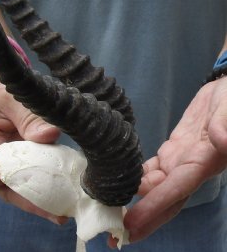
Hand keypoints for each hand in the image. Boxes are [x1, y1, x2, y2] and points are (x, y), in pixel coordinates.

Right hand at [0, 58, 65, 224]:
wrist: (4, 75)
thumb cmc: (1, 82)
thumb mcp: (12, 93)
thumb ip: (28, 114)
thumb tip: (49, 137)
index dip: (14, 180)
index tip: (41, 187)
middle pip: (5, 185)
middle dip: (31, 200)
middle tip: (59, 214)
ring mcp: (3, 156)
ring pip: (19, 183)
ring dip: (40, 196)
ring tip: (64, 209)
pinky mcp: (18, 154)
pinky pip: (30, 172)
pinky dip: (45, 181)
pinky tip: (63, 190)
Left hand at [115, 77, 226, 244]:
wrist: (225, 91)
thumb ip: (225, 125)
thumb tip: (222, 140)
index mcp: (203, 161)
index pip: (175, 190)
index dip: (154, 208)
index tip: (132, 225)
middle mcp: (188, 167)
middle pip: (163, 199)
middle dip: (142, 218)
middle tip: (114, 235)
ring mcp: (179, 160)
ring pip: (154, 187)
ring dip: (134, 202)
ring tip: (111, 213)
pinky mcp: (172, 150)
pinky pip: (152, 170)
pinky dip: (136, 179)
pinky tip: (120, 183)